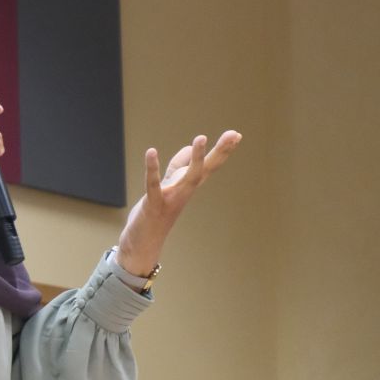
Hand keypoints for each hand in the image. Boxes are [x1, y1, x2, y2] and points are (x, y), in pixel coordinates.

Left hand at [115, 130, 242, 276]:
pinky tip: (151, 152)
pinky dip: (153, 169)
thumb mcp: (168, 186)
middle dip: (220, 152)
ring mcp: (171, 199)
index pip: (208, 166)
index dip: (221, 151)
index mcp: (187, 187)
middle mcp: (184, 193)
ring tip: (202, 137)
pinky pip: (154, 185)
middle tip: (234, 134)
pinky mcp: (153, 205)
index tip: (236, 134)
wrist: (143, 245)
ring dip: (196, 158)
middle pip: (206, 170)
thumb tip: (189, 148)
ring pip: (188, 177)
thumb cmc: (156, 214)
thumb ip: (178, 167)